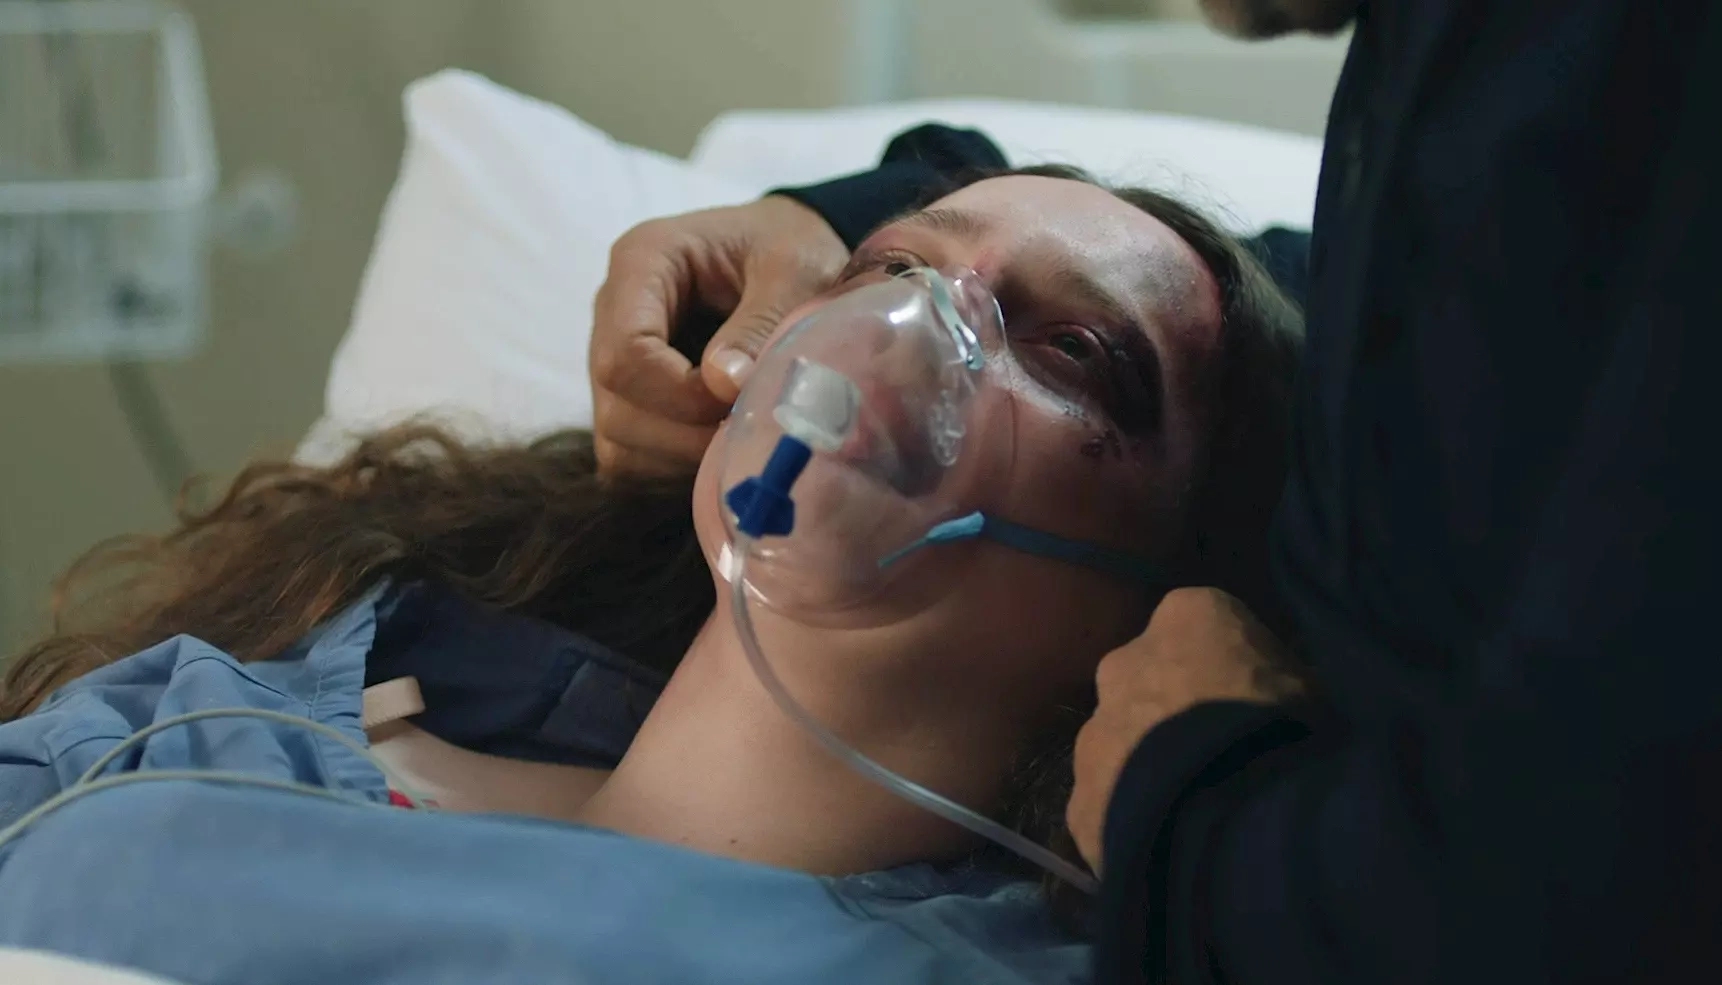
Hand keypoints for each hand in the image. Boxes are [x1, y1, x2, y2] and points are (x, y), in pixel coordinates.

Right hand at [589, 196, 848, 475]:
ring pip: (617, 443)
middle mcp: (611, 313)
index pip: (625, 353)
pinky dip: (675, 471)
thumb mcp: (794, 269)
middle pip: (615, 407)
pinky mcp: (630, 401)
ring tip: (740, 440)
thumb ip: (761, 322)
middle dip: (684, 436)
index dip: (680, 396)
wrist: (792, 254)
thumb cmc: (793, 248)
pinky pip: (630, 461)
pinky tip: (723, 452)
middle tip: (749, 432)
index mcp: (641, 262)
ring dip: (680, 460)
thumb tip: (722, 385)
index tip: (738, 402)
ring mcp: (613, 362)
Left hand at [1067, 588, 1302, 873]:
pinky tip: (1168, 844)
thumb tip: (1279, 695)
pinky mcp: (1079, 796)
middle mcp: (1125, 661)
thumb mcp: (1310, 688)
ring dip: (1148, 766)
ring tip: (1193, 808)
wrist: (1233, 817)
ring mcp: (1094, 729)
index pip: (1204, 626)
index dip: (1231, 667)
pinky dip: (1132, 817)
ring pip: (1121, 742)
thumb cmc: (1285, 734)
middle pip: (1150, 680)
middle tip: (1219, 755)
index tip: (1255, 702)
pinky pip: (1109, 802)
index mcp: (1186, 617)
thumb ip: (1278, 681)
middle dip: (1175, 710)